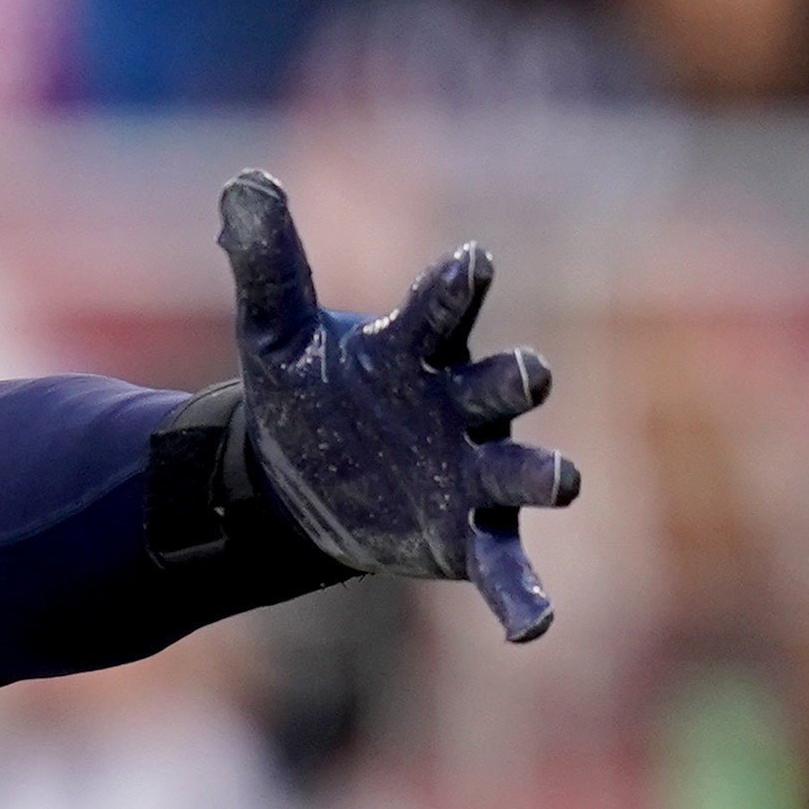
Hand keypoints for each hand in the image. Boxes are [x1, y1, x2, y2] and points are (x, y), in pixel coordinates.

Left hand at [216, 169, 580, 642]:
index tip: (474, 258)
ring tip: (568, 480)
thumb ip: (266, 265)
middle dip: (518, 378)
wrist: (298, 480)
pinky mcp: (465, 533)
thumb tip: (241, 182)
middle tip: (535, 372)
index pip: (440, 309)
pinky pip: (502, 565)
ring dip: (543, 475)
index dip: (457, 284)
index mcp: (417, 349)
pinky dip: (521, 595)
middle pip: (499, 385)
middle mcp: (460, 404)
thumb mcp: (274, 335)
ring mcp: (471, 471)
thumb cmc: (304, 396)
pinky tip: (535, 626)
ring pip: (518, 471)